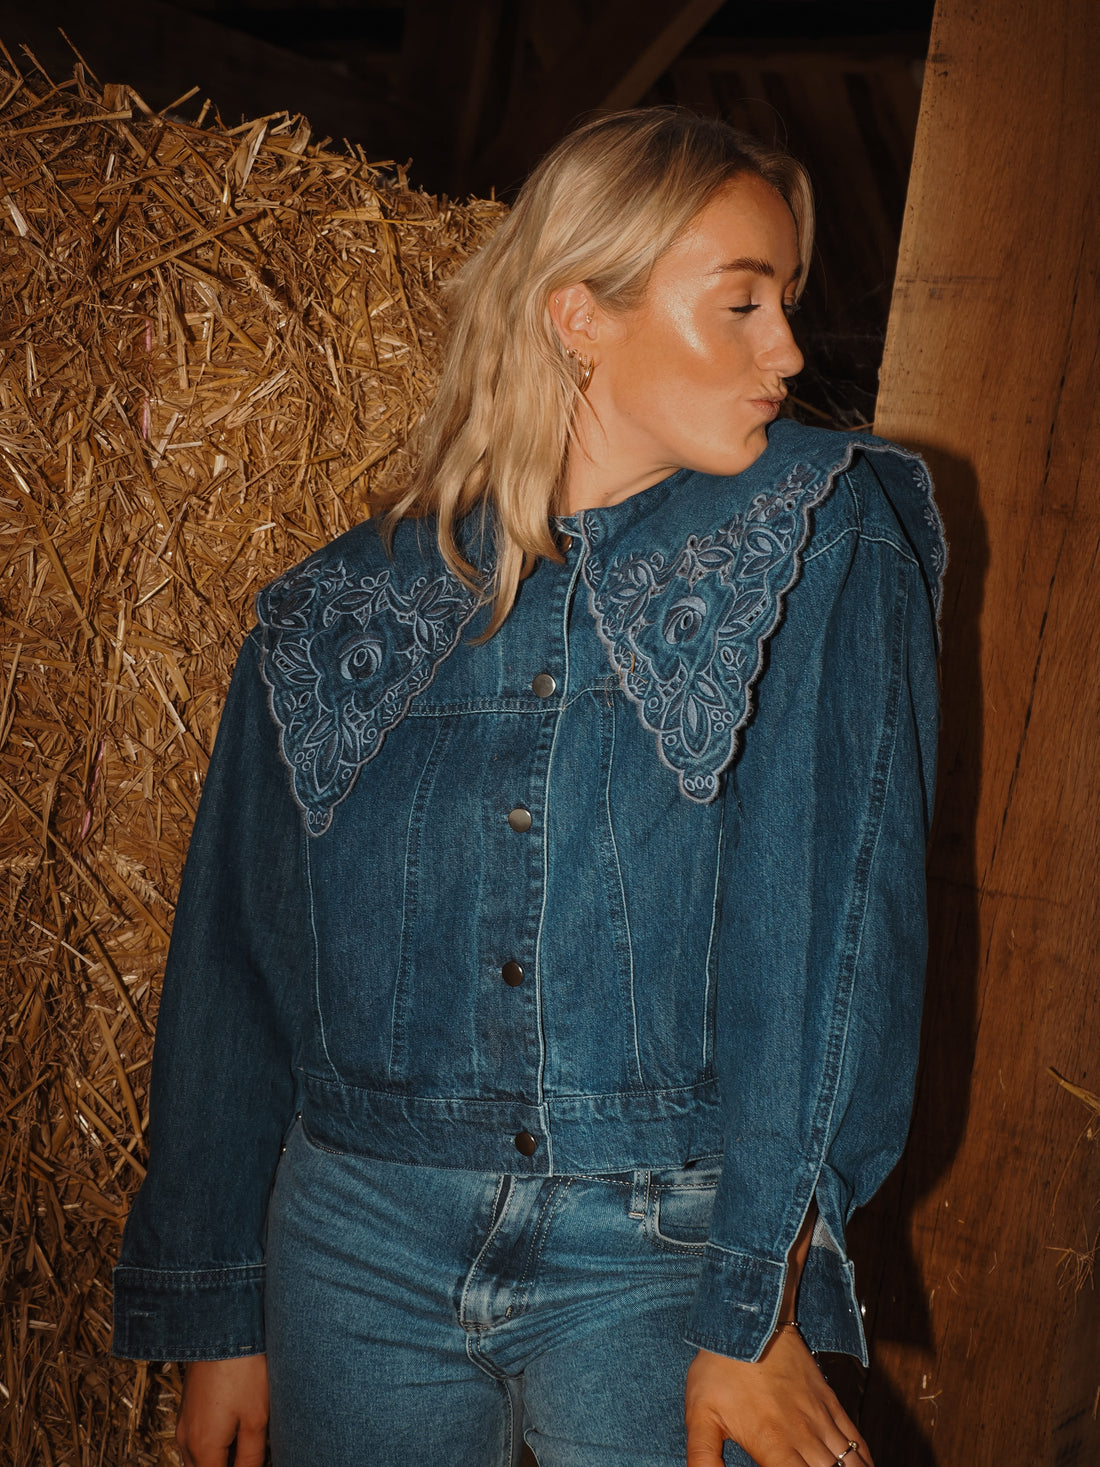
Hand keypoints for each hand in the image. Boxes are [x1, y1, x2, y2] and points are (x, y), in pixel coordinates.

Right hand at [176, 1355, 269, 1466]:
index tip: (254, 1461)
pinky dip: (214, 1444)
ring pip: (199, 1458)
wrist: (222, 1327)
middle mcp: (187, 1440)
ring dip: (219, 1458)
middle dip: (227, 1466)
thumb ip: (250, 1458)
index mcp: (204, 1448)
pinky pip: (197, 1440)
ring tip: (247, 1441)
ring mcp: (184, 1422)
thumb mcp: (256, 1419)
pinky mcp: (188, 1407)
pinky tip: (237, 1428)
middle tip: (252, 1454)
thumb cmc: (243, 1370)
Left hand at [684, 1333, 872, 1466]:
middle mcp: (803, 1436)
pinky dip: (863, 1461)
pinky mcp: (830, 1402)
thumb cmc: (720, 1367)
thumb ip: (703, 1457)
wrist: (748, 1319)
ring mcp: (820, 1419)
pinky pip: (857, 1440)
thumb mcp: (700, 1414)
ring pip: (850, 1464)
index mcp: (773, 1445)